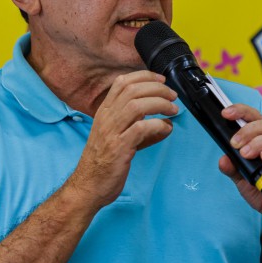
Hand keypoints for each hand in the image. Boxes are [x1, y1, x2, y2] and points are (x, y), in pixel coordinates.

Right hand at [67, 71, 177, 209]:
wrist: (88, 186)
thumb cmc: (102, 162)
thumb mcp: (114, 136)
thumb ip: (135, 127)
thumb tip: (163, 124)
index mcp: (104, 112)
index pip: (122, 82)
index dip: (144, 76)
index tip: (161, 80)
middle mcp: (106, 118)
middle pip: (132, 89)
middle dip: (157, 88)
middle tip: (172, 96)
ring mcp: (111, 132)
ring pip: (137, 105)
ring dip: (160, 103)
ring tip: (173, 109)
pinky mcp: (119, 148)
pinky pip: (141, 128)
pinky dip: (158, 124)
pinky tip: (166, 128)